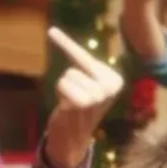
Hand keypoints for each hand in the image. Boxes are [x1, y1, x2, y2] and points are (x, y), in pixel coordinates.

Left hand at [44, 27, 124, 167]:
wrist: (75, 137)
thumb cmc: (81, 107)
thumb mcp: (90, 83)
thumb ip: (83, 62)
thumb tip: (55, 32)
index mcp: (115, 81)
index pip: (83, 57)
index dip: (65, 44)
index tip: (50, 31)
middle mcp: (110, 87)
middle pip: (75, 68)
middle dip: (71, 80)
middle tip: (77, 97)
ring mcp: (97, 96)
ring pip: (68, 75)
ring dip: (66, 88)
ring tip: (73, 103)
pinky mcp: (82, 103)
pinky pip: (63, 84)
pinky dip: (61, 93)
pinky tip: (69, 107)